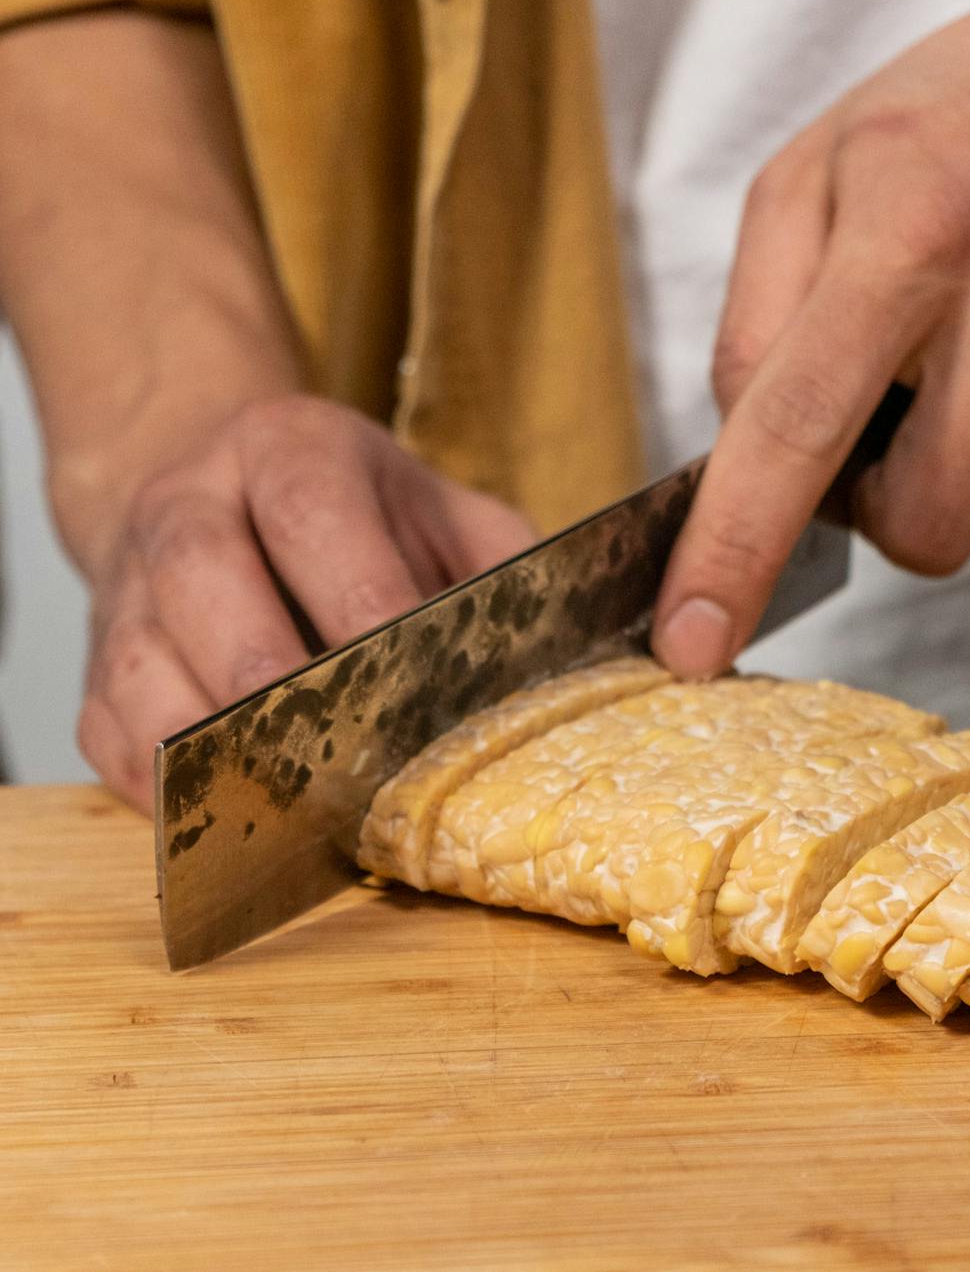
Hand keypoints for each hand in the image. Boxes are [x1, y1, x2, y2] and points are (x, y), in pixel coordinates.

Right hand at [77, 397, 534, 810]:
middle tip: (339, 762)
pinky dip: (172, 795)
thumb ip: (503, 574)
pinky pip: (115, 742)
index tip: (407, 687)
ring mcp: (130, 592)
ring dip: (214, 751)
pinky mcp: (98, 675)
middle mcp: (189, 506)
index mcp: (286, 450)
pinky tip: (234, 822)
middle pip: (203, 583)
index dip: (357, 602)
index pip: (310, 512)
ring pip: (143, 673)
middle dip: (272, 680)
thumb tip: (570, 667)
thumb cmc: (359, 526)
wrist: (220, 495)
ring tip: (285, 809)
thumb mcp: (444, 515)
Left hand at [653, 0, 969, 674]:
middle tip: (883, 420)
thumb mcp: (820, 162)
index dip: (735, 550)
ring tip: (969, 359)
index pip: (796, 429)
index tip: (691, 644)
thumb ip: (755, 314)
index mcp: (911, 232)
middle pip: (916, 526)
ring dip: (949, 474)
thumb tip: (739, 452)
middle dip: (878, 512)